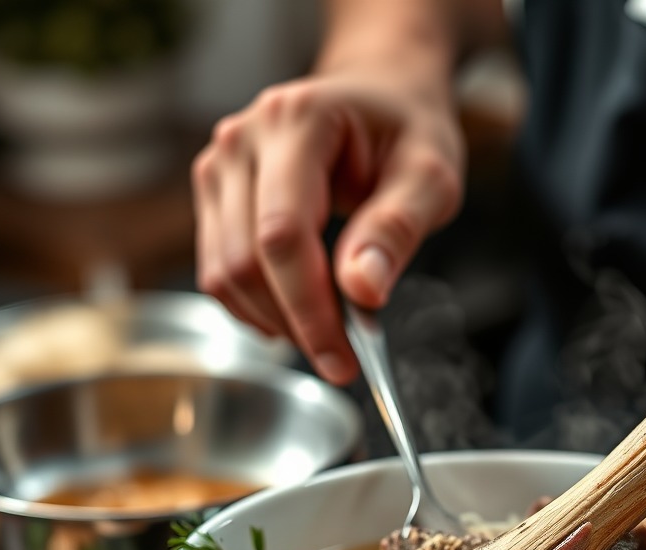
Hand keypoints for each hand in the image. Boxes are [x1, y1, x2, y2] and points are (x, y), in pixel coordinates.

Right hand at [192, 63, 464, 383]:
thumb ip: (397, 229)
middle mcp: (243, 140)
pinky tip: (298, 312)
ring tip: (327, 334)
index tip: (342, 359)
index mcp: (297, 122)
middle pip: (246, 260)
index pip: (283, 235)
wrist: (379, 94)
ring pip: (223, 273)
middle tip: (342, 360)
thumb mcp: (430, 175)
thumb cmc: (407, 130)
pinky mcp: (215, 196)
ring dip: (273, 320)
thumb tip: (362, 290)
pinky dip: (256, 306)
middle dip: (295, 324)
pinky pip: (219, 271)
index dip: (308, 308)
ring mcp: (220, 167)